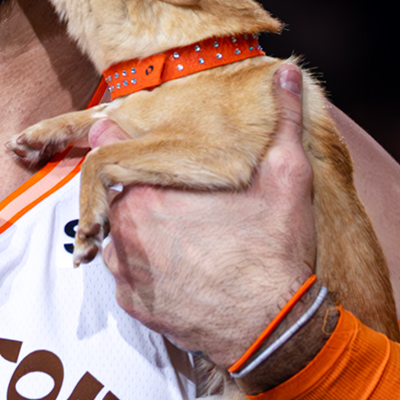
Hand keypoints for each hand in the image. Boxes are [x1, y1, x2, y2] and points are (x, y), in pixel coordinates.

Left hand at [91, 63, 318, 360]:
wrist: (271, 328)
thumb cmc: (274, 250)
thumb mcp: (286, 176)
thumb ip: (282, 119)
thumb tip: (286, 70)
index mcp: (150, 190)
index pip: (112, 149)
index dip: (125, 143)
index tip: (138, 145)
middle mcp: (126, 228)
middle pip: (116, 194)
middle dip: (140, 191)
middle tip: (177, 199)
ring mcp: (126, 269)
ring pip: (116, 235)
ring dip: (137, 230)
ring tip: (178, 233)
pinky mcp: (134, 305)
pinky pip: (126, 276)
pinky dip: (143, 269)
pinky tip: (175, 267)